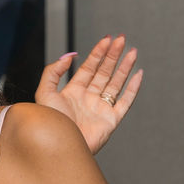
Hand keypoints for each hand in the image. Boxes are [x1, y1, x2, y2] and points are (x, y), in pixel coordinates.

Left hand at [34, 35, 142, 153]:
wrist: (60, 144)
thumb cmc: (49, 122)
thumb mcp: (45, 92)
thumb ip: (54, 71)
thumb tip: (70, 55)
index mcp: (73, 92)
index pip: (89, 68)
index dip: (98, 53)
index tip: (106, 39)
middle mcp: (88, 99)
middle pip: (104, 72)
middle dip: (113, 55)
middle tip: (121, 39)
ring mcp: (101, 109)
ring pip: (116, 83)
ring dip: (124, 67)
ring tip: (132, 51)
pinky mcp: (111, 120)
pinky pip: (125, 101)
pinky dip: (133, 88)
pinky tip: (138, 74)